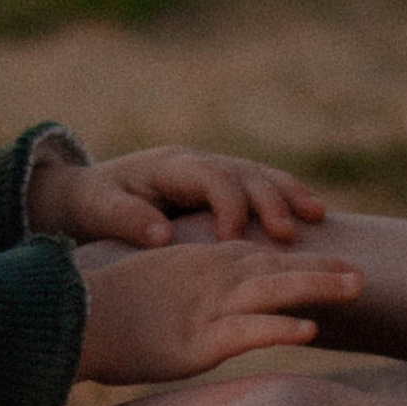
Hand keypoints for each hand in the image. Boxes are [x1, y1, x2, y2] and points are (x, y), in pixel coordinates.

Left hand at [29, 145, 326, 248]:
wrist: (90, 190)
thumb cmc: (94, 204)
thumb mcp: (99, 210)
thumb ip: (127, 220)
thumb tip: (162, 235)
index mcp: (169, 167)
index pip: (210, 178)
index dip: (228, 207)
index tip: (234, 243)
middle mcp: (196, 162)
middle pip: (243, 172)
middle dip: (268, 200)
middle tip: (287, 235)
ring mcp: (212, 168)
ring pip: (259, 174)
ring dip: (288, 193)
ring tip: (316, 215)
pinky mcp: (222, 183)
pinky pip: (260, 184)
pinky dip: (286, 195)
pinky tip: (313, 214)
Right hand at [78, 239, 361, 385]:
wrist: (65, 320)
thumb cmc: (95, 311)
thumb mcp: (147, 289)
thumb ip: (176, 292)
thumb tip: (183, 304)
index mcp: (197, 264)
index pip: (257, 255)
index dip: (295, 256)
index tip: (330, 258)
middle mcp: (208, 279)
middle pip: (275, 267)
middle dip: (320, 267)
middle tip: (362, 272)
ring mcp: (206, 308)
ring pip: (273, 292)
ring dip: (317, 288)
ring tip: (357, 288)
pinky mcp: (198, 341)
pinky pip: (248, 331)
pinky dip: (280, 328)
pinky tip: (309, 329)